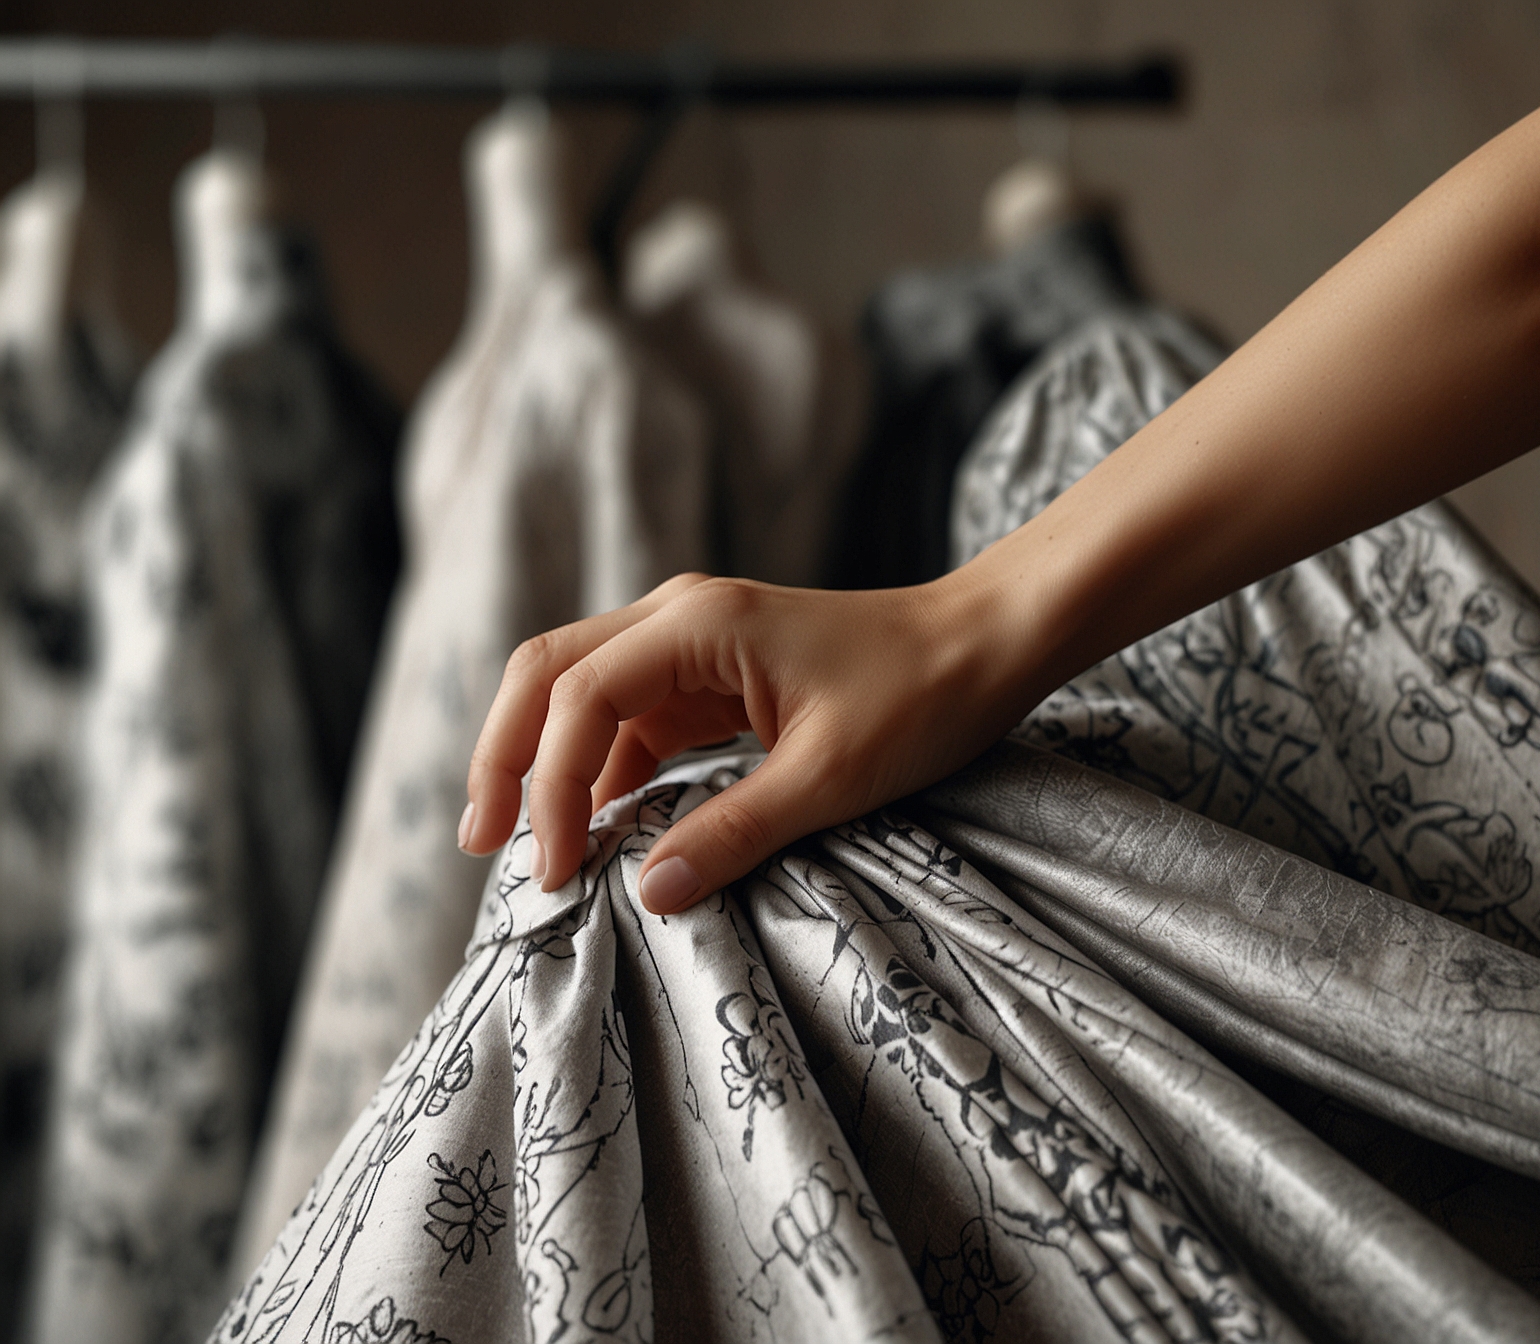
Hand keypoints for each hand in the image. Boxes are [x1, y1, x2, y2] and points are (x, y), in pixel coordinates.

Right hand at [459, 571, 1034, 913]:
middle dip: (507, 757)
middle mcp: (679, 619)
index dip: (551, 784)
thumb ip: (733, 832)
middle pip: (550, 675)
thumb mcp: (830, 778)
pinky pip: (633, 721)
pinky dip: (604, 772)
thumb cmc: (922, 696)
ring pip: (581, 696)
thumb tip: (646, 892)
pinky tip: (601, 831)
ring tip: (530, 851)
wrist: (986, 645)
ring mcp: (693, 646)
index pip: (580, 696)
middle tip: (483, 846)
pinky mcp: (713, 678)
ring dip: (548, 765)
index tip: (556, 868)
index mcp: (699, 623)